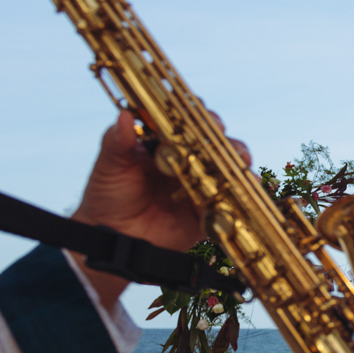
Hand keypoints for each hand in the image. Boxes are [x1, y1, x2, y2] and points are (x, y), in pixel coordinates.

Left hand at [70, 111, 250, 307]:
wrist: (112, 239)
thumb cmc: (107, 197)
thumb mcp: (109, 167)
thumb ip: (116, 142)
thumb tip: (125, 116)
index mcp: (165, 145)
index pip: (188, 123)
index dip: (199, 115)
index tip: (202, 113)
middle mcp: (187, 162)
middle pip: (215, 144)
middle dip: (225, 139)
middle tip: (223, 138)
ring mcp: (199, 187)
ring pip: (228, 170)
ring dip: (238, 164)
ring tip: (240, 163)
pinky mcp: (206, 214)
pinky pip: (229, 204)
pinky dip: (241, 198)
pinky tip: (246, 192)